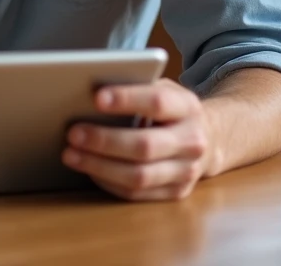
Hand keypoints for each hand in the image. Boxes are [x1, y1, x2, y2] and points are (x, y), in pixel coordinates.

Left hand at [62, 79, 213, 201]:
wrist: (209, 138)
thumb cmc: (171, 109)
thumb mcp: (162, 88)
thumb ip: (135, 87)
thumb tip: (88, 91)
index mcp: (188, 107)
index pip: (157, 103)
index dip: (126, 100)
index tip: (96, 97)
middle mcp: (192, 142)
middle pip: (144, 146)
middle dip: (104, 140)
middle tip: (72, 133)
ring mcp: (187, 171)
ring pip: (139, 175)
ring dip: (99, 166)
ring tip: (71, 155)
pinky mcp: (176, 192)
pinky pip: (136, 193)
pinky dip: (107, 182)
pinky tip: (88, 170)